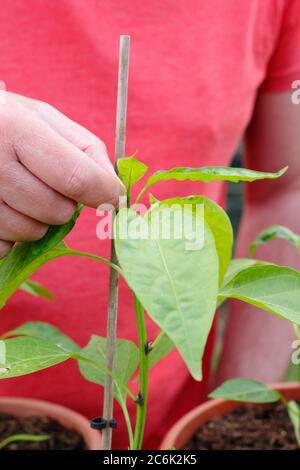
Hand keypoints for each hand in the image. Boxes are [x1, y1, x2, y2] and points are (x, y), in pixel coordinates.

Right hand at [0, 92, 124, 257]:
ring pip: (34, 233)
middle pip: (58, 211)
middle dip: (65, 203)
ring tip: (22, 194)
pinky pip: (6, 247)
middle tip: (49, 184)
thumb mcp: (44, 118)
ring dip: (39, 220)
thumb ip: (86, 148)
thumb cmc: (7, 123)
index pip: (77, 178)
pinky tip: (3, 207)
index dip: (105, 192)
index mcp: (16, 129)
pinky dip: (12, 235)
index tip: (114, 196)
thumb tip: (116, 191)